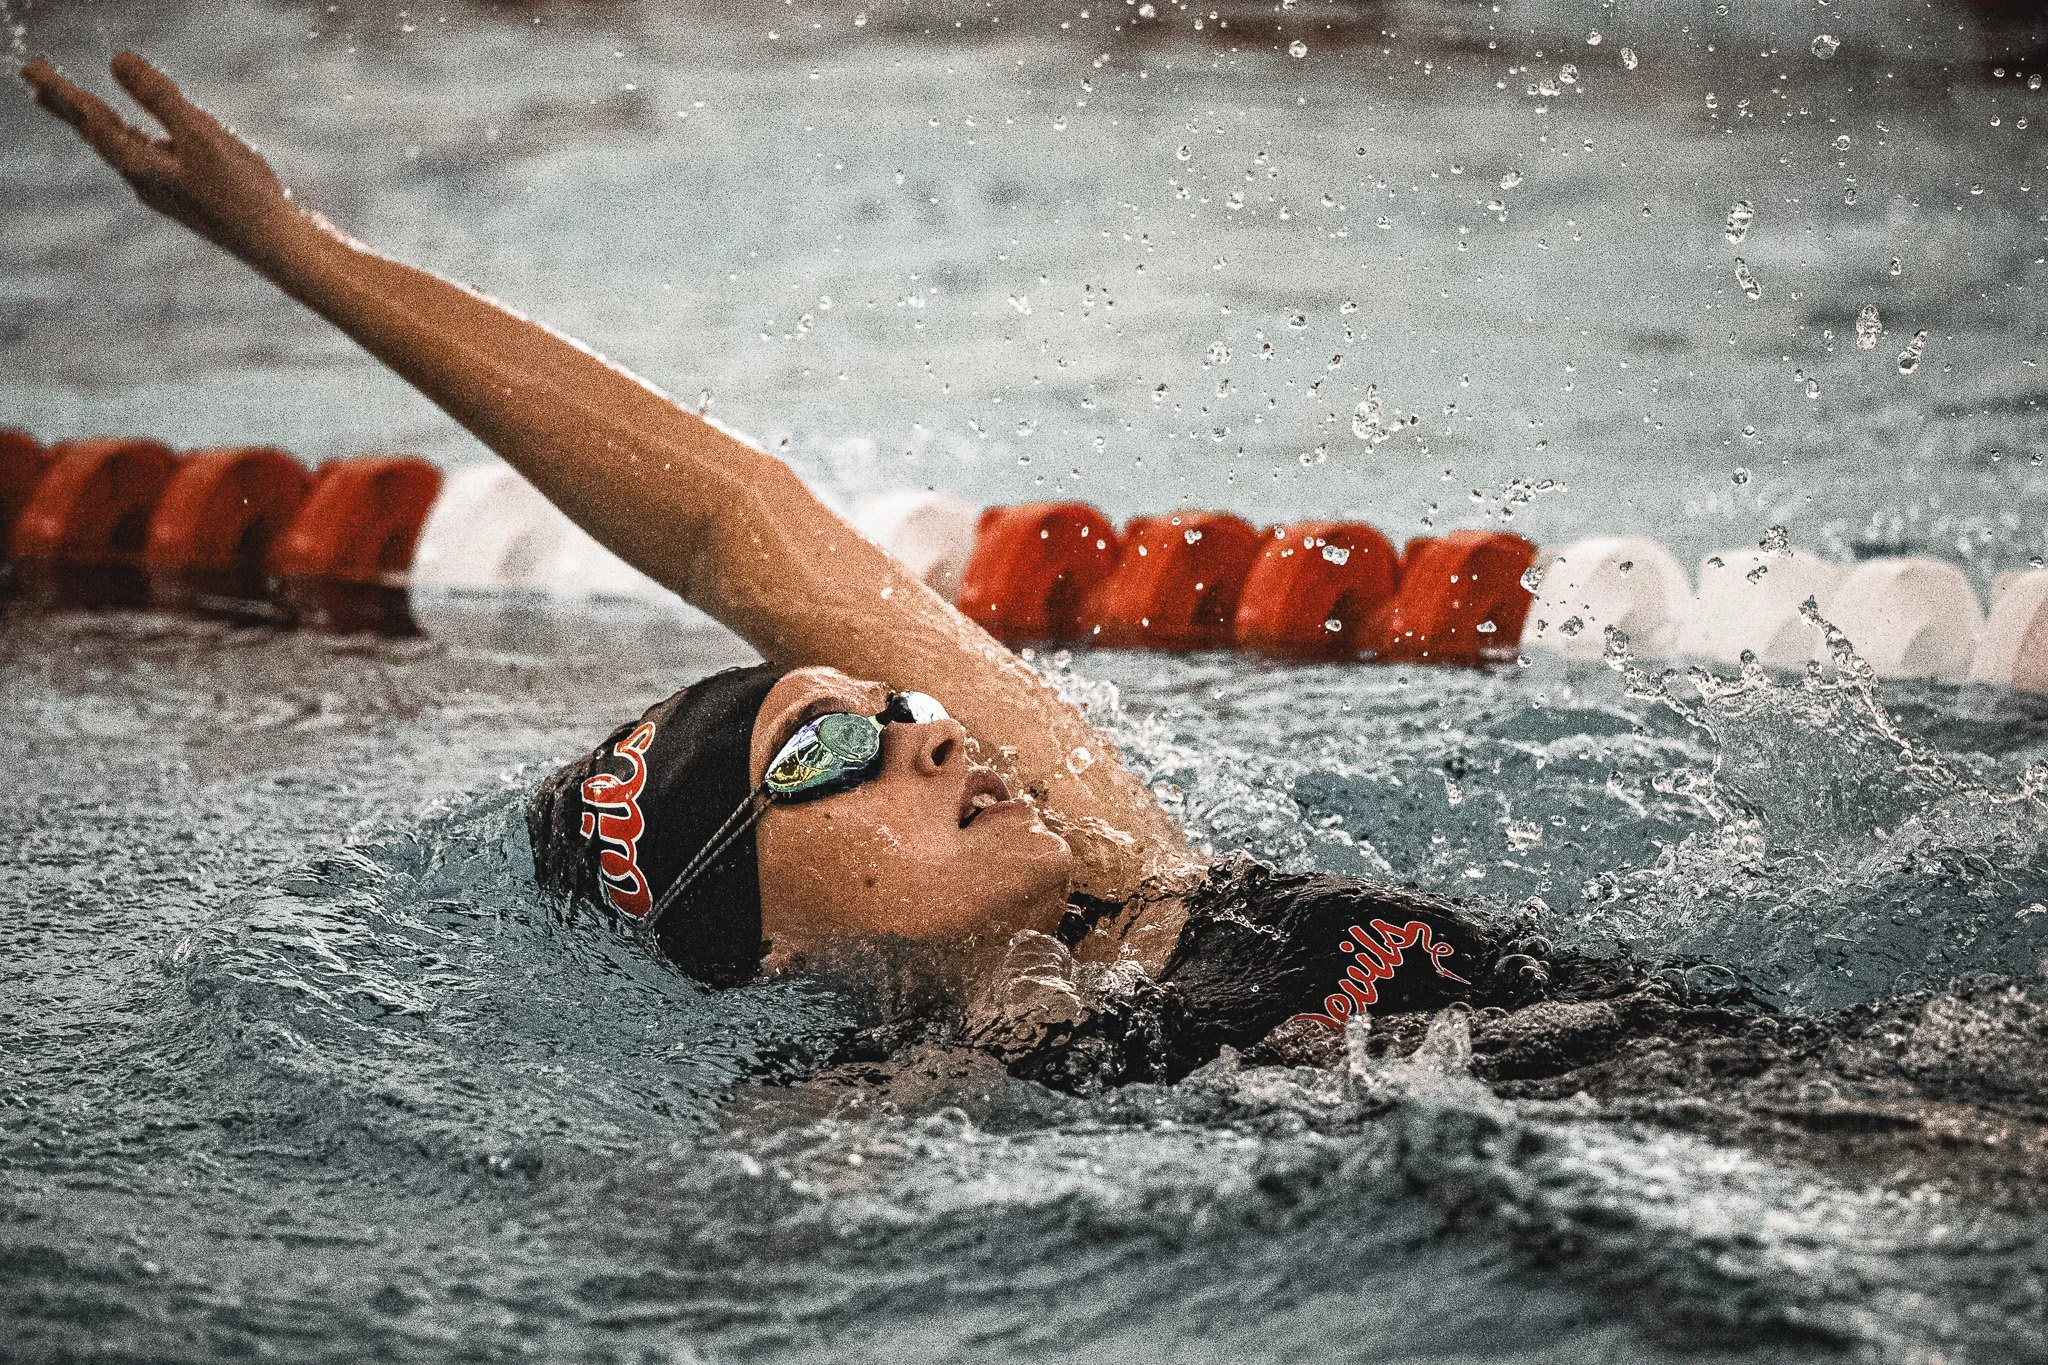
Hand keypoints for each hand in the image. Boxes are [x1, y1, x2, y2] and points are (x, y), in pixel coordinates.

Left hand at [23, 52, 298, 255]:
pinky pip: (148, 158)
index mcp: (141, 165)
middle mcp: (146, 180)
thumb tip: (116, 60)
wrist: (279, 247)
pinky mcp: (191, 195)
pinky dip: (132, 139)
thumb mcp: (201, 136)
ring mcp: (168, 190)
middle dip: (69, 108)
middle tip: (37, 86)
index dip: (60, 91)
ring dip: (98, 125)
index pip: (90, 119)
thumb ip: (160, 98)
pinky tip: (143, 140)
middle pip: (99, 134)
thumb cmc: (242, 194)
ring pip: (122, 148)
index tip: (30, 68)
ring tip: (81, 110)